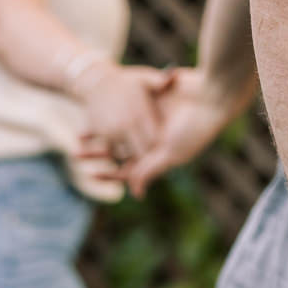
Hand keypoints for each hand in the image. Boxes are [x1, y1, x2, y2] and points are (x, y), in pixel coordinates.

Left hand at [80, 67, 246, 197]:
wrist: (212, 93)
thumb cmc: (195, 127)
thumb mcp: (170, 152)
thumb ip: (149, 170)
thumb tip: (134, 193)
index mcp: (159, 155)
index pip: (130, 169)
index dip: (110, 174)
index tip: (89, 174)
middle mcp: (153, 139)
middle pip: (120, 150)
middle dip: (98, 153)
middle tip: (75, 152)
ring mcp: (151, 119)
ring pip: (120, 129)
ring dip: (100, 132)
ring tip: (80, 133)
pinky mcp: (151, 100)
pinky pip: (126, 107)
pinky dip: (111, 110)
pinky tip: (93, 110)